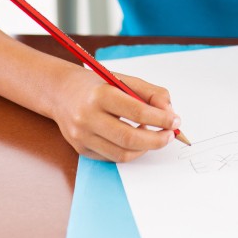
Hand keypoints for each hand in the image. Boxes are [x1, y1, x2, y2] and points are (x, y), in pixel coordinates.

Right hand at [51, 66, 179, 161]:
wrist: (61, 92)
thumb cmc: (97, 84)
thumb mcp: (123, 80)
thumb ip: (150, 93)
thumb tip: (170, 112)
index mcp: (100, 95)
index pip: (137, 111)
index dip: (160, 118)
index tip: (175, 120)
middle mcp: (88, 117)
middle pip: (130, 137)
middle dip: (156, 139)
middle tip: (170, 135)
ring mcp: (82, 136)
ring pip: (122, 153)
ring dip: (145, 148)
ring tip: (154, 135)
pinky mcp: (80, 149)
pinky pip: (112, 157)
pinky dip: (130, 151)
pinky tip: (136, 139)